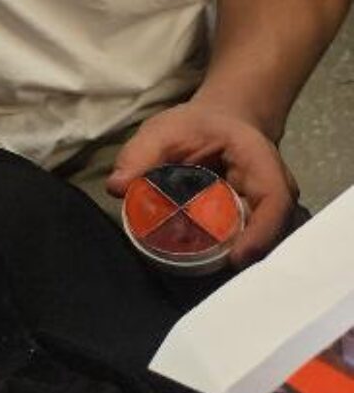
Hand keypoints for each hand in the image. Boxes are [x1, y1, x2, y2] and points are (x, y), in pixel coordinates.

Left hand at [106, 98, 300, 265]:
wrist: (221, 122)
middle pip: (273, 233)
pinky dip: (227, 254)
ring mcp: (269, 212)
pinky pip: (248, 244)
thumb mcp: (165, 131)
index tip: (235, 258)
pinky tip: (200, 262)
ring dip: (235, 258)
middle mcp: (274, 193)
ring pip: (262, 244)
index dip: (261, 234)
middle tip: (207, 270)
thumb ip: (141, 155)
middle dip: (247, 255)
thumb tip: (117, 187)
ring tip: (202, 268)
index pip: (275, 203)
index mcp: (260, 164)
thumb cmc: (196, 126)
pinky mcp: (256, 224)